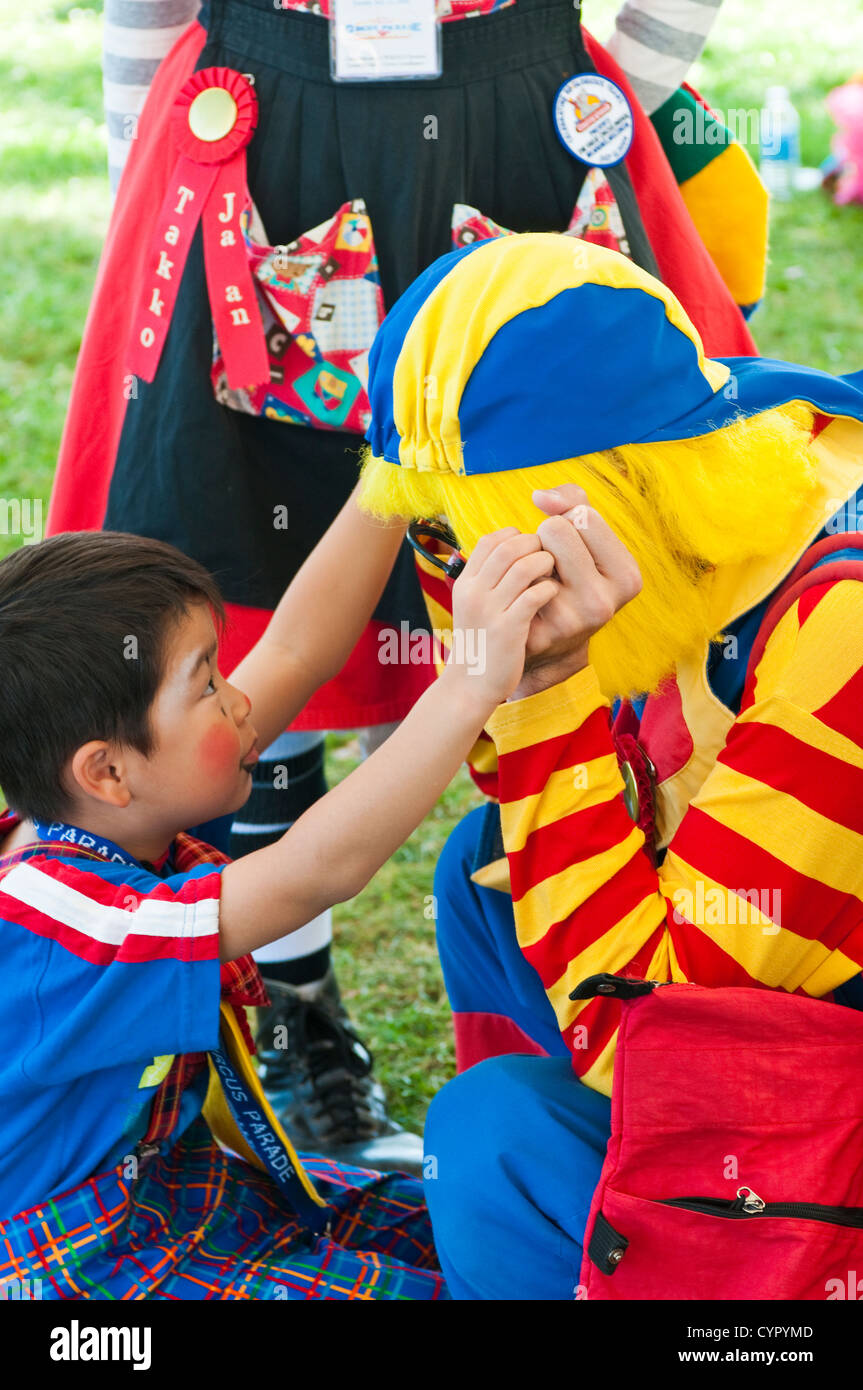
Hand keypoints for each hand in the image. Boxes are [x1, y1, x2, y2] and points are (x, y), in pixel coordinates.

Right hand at [445, 527, 559, 709]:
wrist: (470, 684)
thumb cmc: (480, 642)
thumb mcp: (473, 606)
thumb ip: (488, 579)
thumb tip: (514, 551)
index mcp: (465, 583)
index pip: (490, 541)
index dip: (515, 537)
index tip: (531, 547)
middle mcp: (474, 593)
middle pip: (508, 548)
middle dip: (535, 545)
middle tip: (548, 556)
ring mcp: (490, 611)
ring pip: (523, 567)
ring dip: (544, 563)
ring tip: (552, 572)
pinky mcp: (508, 630)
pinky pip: (534, 596)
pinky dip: (548, 589)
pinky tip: (552, 594)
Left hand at [509, 485, 641, 699]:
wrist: (559, 641)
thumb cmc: (576, 573)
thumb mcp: (591, 537)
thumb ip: (573, 500)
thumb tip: (539, 497)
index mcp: (627, 577)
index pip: (583, 515)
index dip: (571, 521)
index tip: (576, 542)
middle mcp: (601, 603)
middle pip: (555, 529)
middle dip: (548, 536)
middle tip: (556, 561)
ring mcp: (568, 621)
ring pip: (530, 553)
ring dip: (530, 557)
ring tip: (542, 577)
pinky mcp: (536, 633)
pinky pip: (513, 580)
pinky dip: (515, 581)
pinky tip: (526, 597)